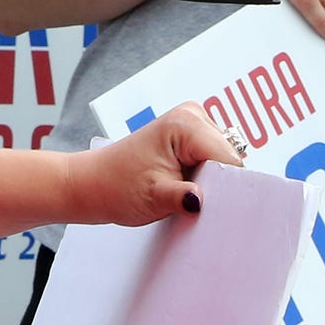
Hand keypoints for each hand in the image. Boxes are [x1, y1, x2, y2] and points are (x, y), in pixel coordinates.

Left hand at [66, 104, 244, 227]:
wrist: (95, 183)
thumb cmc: (118, 187)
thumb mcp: (155, 197)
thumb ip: (184, 197)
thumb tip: (204, 201)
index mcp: (186, 124)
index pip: (229, 160)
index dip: (227, 189)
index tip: (215, 209)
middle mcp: (193, 116)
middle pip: (228, 158)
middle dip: (219, 185)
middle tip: (195, 204)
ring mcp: (192, 123)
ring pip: (223, 161)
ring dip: (211, 182)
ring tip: (184, 193)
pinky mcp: (190, 136)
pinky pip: (213, 160)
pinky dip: (205, 178)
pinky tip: (186, 187)